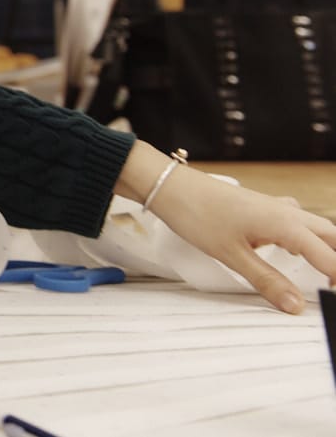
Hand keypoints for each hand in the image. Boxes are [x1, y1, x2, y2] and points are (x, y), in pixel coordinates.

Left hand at [116, 142, 335, 312]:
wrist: (171, 186)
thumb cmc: (198, 215)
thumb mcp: (232, 255)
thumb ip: (266, 281)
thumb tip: (296, 306)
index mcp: (286, 224)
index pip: (329, 257)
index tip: (333, 299)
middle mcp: (287, 212)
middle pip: (330, 238)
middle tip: (331, 288)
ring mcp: (275, 207)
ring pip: (315, 227)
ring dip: (325, 248)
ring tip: (324, 275)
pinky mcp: (262, 206)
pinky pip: (296, 221)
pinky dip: (305, 237)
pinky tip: (294, 249)